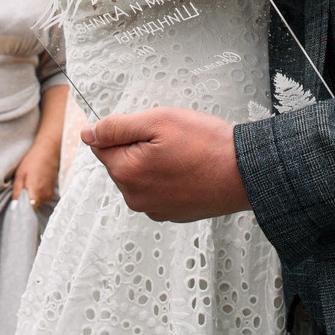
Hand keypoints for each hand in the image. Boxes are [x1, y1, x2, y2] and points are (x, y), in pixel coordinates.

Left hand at [9, 131, 61, 211]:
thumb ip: (17, 192)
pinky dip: (36, 194)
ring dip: (31, 198)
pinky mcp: (52, 190)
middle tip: (18, 195)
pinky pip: (42, 197)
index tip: (16, 209)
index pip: (28, 211)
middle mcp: (44, 196)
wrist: (48, 150)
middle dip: (25, 204)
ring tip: (26, 187)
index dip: (21, 212)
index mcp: (36, 193)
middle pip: (33, 208)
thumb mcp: (20, 175)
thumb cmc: (32, 161)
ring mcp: (50, 194)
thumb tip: (14, 207)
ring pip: (37, 203)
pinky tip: (33, 184)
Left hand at [82, 107, 248, 221]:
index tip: (152, 129)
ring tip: (184, 155)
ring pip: (140, 176)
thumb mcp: (158, 121)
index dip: (127, 131)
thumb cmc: (208, 145)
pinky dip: (169, 178)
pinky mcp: (172, 214)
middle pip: (122, 163)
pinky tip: (190, 169)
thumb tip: (88, 133)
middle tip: (172, 140)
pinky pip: (158, 190)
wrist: (246, 173)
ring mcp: (154, 209)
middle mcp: (135, 197)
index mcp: (126, 173)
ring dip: (154, 163)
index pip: (103, 145)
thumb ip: (117, 127)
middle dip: (140, 148)